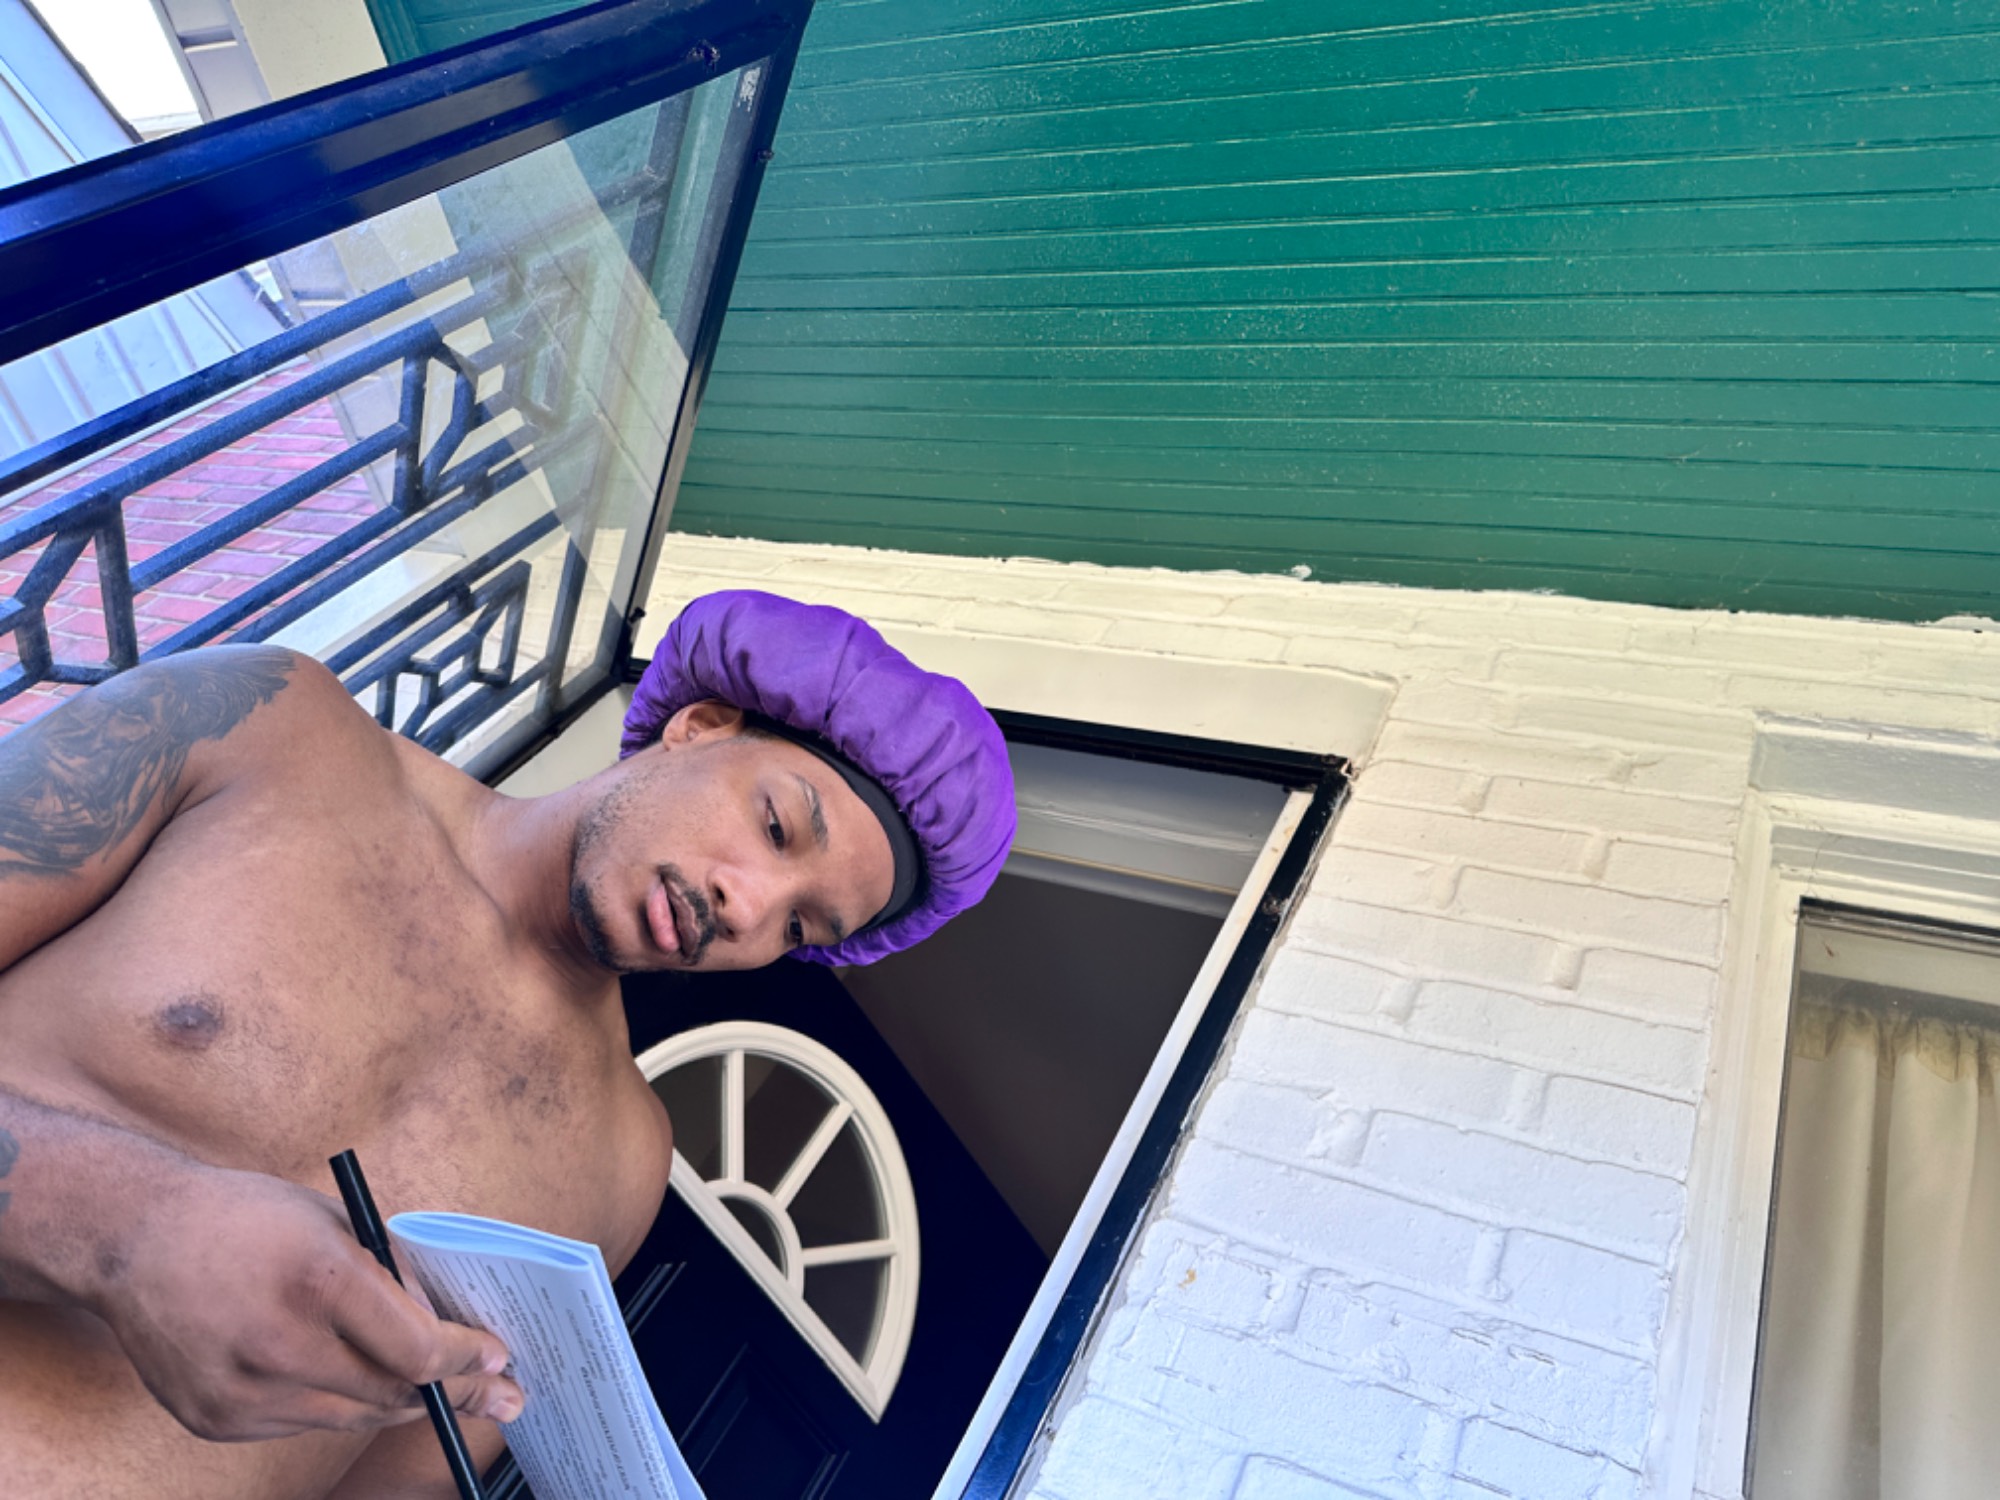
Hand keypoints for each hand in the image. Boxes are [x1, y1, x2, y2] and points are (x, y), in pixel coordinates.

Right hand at [92, 1161, 524, 1441]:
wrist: (133, 1237)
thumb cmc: (247, 1217)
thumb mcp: (337, 1222)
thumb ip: (394, 1276)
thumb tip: (451, 1323)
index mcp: (321, 1282)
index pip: (420, 1350)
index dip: (467, 1360)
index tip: (498, 1359)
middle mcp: (280, 1347)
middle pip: (393, 1394)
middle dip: (452, 1392)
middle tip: (497, 1395)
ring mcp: (243, 1394)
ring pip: (351, 1417)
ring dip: (397, 1400)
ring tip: (439, 1392)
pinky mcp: (215, 1421)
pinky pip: (302, 1422)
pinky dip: (334, 1402)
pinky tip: (352, 1380)